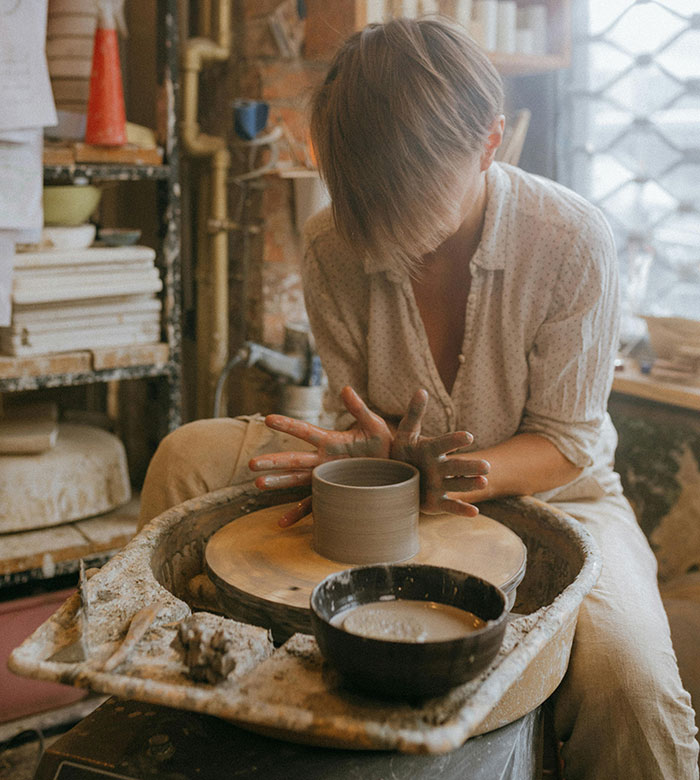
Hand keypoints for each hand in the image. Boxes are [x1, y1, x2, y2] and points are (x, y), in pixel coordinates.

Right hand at [249, 386, 391, 526]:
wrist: (398, 467)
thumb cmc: (385, 444)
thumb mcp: (373, 424)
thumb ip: (358, 409)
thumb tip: (346, 389)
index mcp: (332, 441)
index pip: (305, 431)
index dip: (288, 425)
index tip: (269, 419)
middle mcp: (324, 461)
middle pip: (295, 460)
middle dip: (274, 461)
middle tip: (251, 463)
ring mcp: (328, 479)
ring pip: (298, 481)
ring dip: (278, 482)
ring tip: (258, 484)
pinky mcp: (334, 495)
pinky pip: (312, 506)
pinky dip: (297, 514)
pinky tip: (281, 523)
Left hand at [390, 389, 489, 516]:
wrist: (396, 478)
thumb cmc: (404, 453)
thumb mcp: (405, 434)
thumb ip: (414, 414)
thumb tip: (422, 390)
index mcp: (434, 449)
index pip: (445, 443)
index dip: (455, 440)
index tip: (468, 437)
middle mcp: (442, 467)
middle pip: (458, 466)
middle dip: (471, 466)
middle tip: (486, 466)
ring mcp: (442, 485)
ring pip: (459, 485)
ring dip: (472, 484)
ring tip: (484, 482)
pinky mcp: (438, 503)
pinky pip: (451, 506)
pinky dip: (462, 510)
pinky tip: (475, 513)